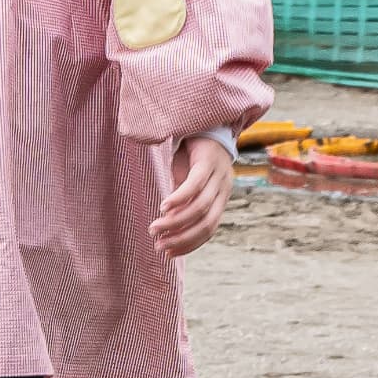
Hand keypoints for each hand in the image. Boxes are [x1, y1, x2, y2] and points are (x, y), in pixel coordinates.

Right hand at [149, 137, 233, 258]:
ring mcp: (218, 176)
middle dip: (182, 238)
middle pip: (206, 223)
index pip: (208, 230)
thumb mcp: (188, 181)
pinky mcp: (207, 162)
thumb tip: (168, 224)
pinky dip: (179, 198)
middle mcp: (223, 190)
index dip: (189, 244)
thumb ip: (183, 202)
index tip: (168, 254)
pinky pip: (194, 185)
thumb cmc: (193, 155)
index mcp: (220, 198)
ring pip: (200, 207)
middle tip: (159, 245)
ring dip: (176, 222)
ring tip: (155, 228)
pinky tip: (163, 207)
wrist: (206, 123)